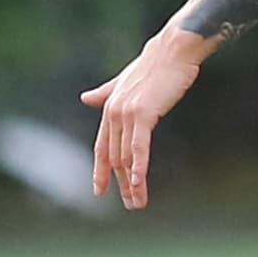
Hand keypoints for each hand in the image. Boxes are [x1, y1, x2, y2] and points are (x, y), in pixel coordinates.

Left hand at [80, 28, 209, 211]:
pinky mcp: (143, 114)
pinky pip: (138, 147)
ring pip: (126, 157)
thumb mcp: (124, 81)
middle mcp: (114, 112)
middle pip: (115, 157)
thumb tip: (85, 98)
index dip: (101, 170)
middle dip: (121, 184)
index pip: (102, 147)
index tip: (99, 191)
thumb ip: (105, 93)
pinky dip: (138, 167)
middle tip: (131, 205)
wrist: (172, 51)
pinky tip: (139, 184)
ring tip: (139, 203)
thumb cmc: (154, 66)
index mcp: (110, 108)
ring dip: (133, 183)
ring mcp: (126, 114)